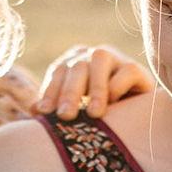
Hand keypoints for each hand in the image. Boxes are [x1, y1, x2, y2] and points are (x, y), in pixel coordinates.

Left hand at [37, 44, 153, 119]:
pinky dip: (117, 87)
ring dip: (95, 88)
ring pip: (100, 61)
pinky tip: (114, 105)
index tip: (43, 112)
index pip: (58, 72)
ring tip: (93, 114)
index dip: (50, 91)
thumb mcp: (77, 111)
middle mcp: (92, 56)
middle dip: (70, 92)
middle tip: (66, 116)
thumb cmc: (100, 115)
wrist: (137, 116)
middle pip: (77, 67)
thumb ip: (56, 108)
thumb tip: (34, 109)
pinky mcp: (135, 68)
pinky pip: (126, 71)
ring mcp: (115, 58)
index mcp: (74, 63)